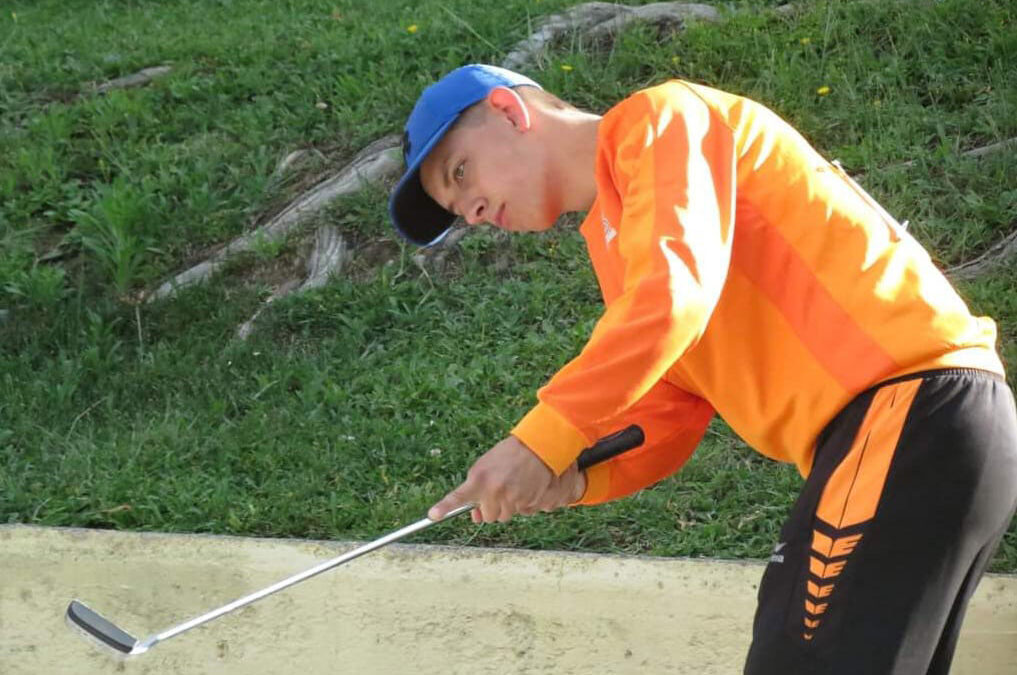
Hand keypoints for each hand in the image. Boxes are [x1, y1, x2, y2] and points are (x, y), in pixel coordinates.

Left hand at [429, 436, 586, 523]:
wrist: (537, 447)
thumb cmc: (509, 455)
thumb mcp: (486, 467)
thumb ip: (476, 490)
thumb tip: (475, 517)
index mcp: (479, 479)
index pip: (459, 497)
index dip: (445, 507)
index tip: (433, 515)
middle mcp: (494, 491)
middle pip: (488, 516)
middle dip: (492, 508)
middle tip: (499, 490)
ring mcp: (511, 498)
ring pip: (504, 516)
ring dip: (507, 507)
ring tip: (514, 486)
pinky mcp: (528, 502)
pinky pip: (522, 513)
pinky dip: (523, 505)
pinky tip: (525, 489)